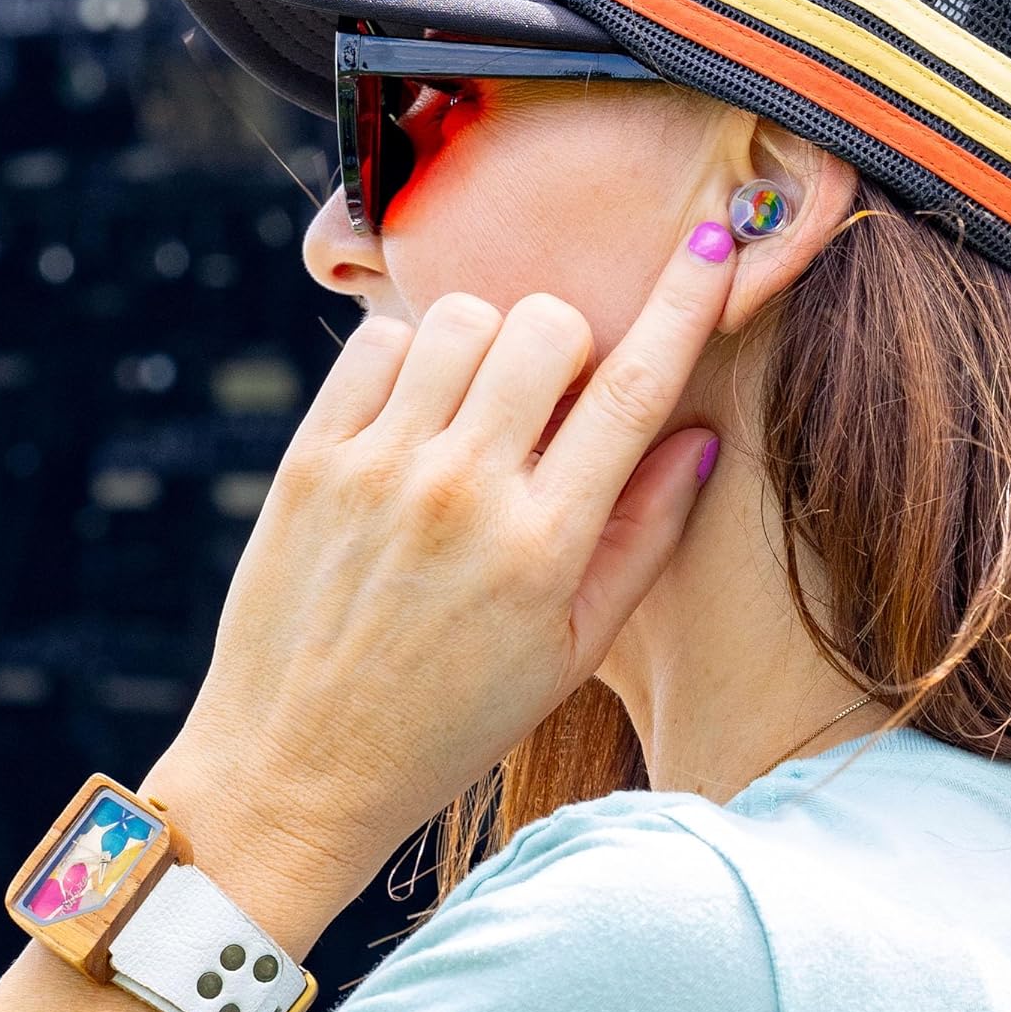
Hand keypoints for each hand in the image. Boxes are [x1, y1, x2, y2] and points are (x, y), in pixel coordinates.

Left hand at [150, 220, 735, 904]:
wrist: (295, 771)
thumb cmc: (453, 717)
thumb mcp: (572, 649)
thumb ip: (644, 537)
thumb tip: (698, 438)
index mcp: (543, 546)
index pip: (636, 390)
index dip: (686, 302)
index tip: (715, 241)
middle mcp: (462, 493)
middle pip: (548, 325)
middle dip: (571, 343)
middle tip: (552, 399)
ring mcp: (378, 470)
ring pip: (462, 317)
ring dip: (490, 343)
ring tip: (477, 406)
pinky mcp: (310, 461)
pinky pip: (377, 343)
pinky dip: (410, 357)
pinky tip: (415, 415)